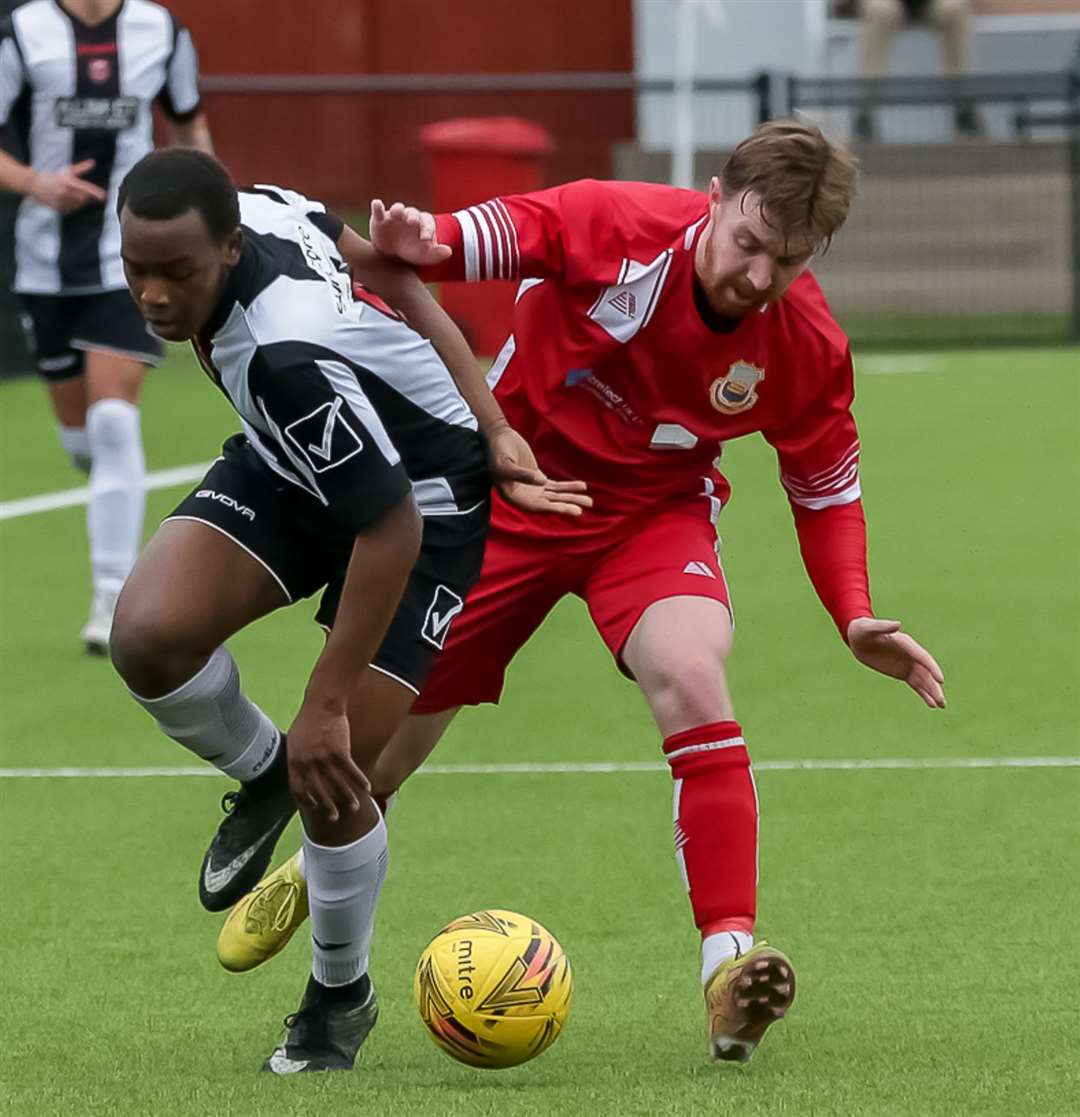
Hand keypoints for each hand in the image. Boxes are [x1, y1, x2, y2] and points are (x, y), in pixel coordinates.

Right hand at [28, 160, 105, 213]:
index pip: (85, 187)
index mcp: (68, 181)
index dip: (95, 192)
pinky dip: (72, 206)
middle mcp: (65, 192)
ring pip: (79, 205)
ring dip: (79, 202)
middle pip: (84, 198)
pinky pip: (72, 210)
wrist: (35, 185)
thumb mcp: (67, 171)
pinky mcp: (59, 208)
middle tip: (77, 191)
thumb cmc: (53, 177)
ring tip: (69, 194)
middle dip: (85, 196)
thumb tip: (93, 162)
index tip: (104, 196)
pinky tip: (64, 200)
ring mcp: (62, 201)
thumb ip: (81, 168)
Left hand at [286, 701, 370, 821]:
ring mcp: (324, 757)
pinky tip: (367, 788)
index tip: (314, 808)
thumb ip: (298, 759)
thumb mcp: (295, 741)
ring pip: (337, 784)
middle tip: (334, 817)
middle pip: (318, 791)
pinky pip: (351, 771)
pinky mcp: (340, 751)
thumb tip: (300, 772)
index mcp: (294, 761)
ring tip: (354, 807)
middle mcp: (308, 762)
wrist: (322, 704)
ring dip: (347, 798)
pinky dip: (359, 781)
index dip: (306, 801)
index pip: (298, 789)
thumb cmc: (308, 720)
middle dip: (327, 807)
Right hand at [370, 198, 450, 265]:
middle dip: (413, 217)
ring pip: (397, 208)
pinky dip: (377, 206)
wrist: (392, 255)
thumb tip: (449, 252)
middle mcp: (409, 216)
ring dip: (397, 210)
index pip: (427, 222)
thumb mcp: (425, 255)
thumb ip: (436, 253)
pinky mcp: (380, 218)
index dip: (427, 229)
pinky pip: (378, 209)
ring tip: (396, 214)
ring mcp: (394, 216)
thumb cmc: (413, 252)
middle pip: (413, 213)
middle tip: (412, 222)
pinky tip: (377, 204)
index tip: (426, 239)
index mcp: (423, 223)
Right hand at [487, 425, 592, 517]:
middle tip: (582, 508)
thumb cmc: (498, 452)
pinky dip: (568, 486)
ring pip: (555, 496)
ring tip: (589, 501)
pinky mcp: (539, 478)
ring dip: (571, 497)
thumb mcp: (506, 464)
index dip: (552, 509)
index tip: (568, 509)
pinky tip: (582, 486)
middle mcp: (524, 496)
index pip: (536, 506)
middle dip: (566, 505)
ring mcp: (533, 488)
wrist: (498, 437)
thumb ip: (523, 474)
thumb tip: (542, 483)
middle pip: (549, 504)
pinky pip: (556, 486)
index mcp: (513, 497)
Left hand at [847, 616, 945, 708]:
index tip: (940, 680)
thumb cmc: (864, 629)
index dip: (932, 668)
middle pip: (926, 672)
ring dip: (932, 692)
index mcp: (906, 643)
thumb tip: (898, 624)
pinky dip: (923, 693)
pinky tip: (931, 704)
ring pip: (923, 680)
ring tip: (942, 705)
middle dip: (934, 686)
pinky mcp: (902, 672)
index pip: (922, 657)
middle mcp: (911, 654)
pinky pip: (916, 684)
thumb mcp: (871, 628)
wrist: (858, 638)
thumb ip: (883, 626)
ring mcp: (908, 664)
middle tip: (942, 700)